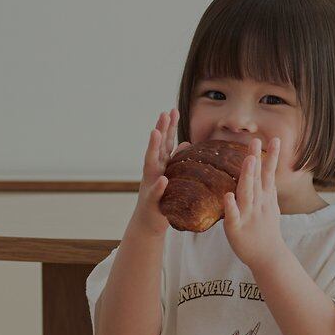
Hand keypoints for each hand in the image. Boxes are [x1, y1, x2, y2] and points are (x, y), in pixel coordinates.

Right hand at [133, 107, 178, 235]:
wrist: (148, 223)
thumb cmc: (162, 199)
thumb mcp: (171, 177)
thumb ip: (176, 160)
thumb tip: (185, 144)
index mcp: (160, 166)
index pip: (165, 143)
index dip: (168, 127)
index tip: (172, 111)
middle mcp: (153, 171)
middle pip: (157, 147)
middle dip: (160, 130)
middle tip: (164, 113)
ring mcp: (150, 184)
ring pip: (150, 163)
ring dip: (153, 148)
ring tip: (156, 133)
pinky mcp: (151, 201)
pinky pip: (155, 192)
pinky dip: (159, 185)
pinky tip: (163, 178)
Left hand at [222, 134, 284, 269]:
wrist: (268, 257)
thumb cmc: (267, 231)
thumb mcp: (271, 207)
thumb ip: (266, 189)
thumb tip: (266, 171)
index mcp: (265, 198)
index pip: (268, 174)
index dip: (271, 157)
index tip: (275, 139)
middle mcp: (258, 203)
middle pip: (257, 179)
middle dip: (256, 160)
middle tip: (255, 142)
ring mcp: (248, 215)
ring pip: (247, 193)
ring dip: (247, 176)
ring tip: (248, 160)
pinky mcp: (236, 228)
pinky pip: (233, 216)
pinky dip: (231, 206)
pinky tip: (228, 196)